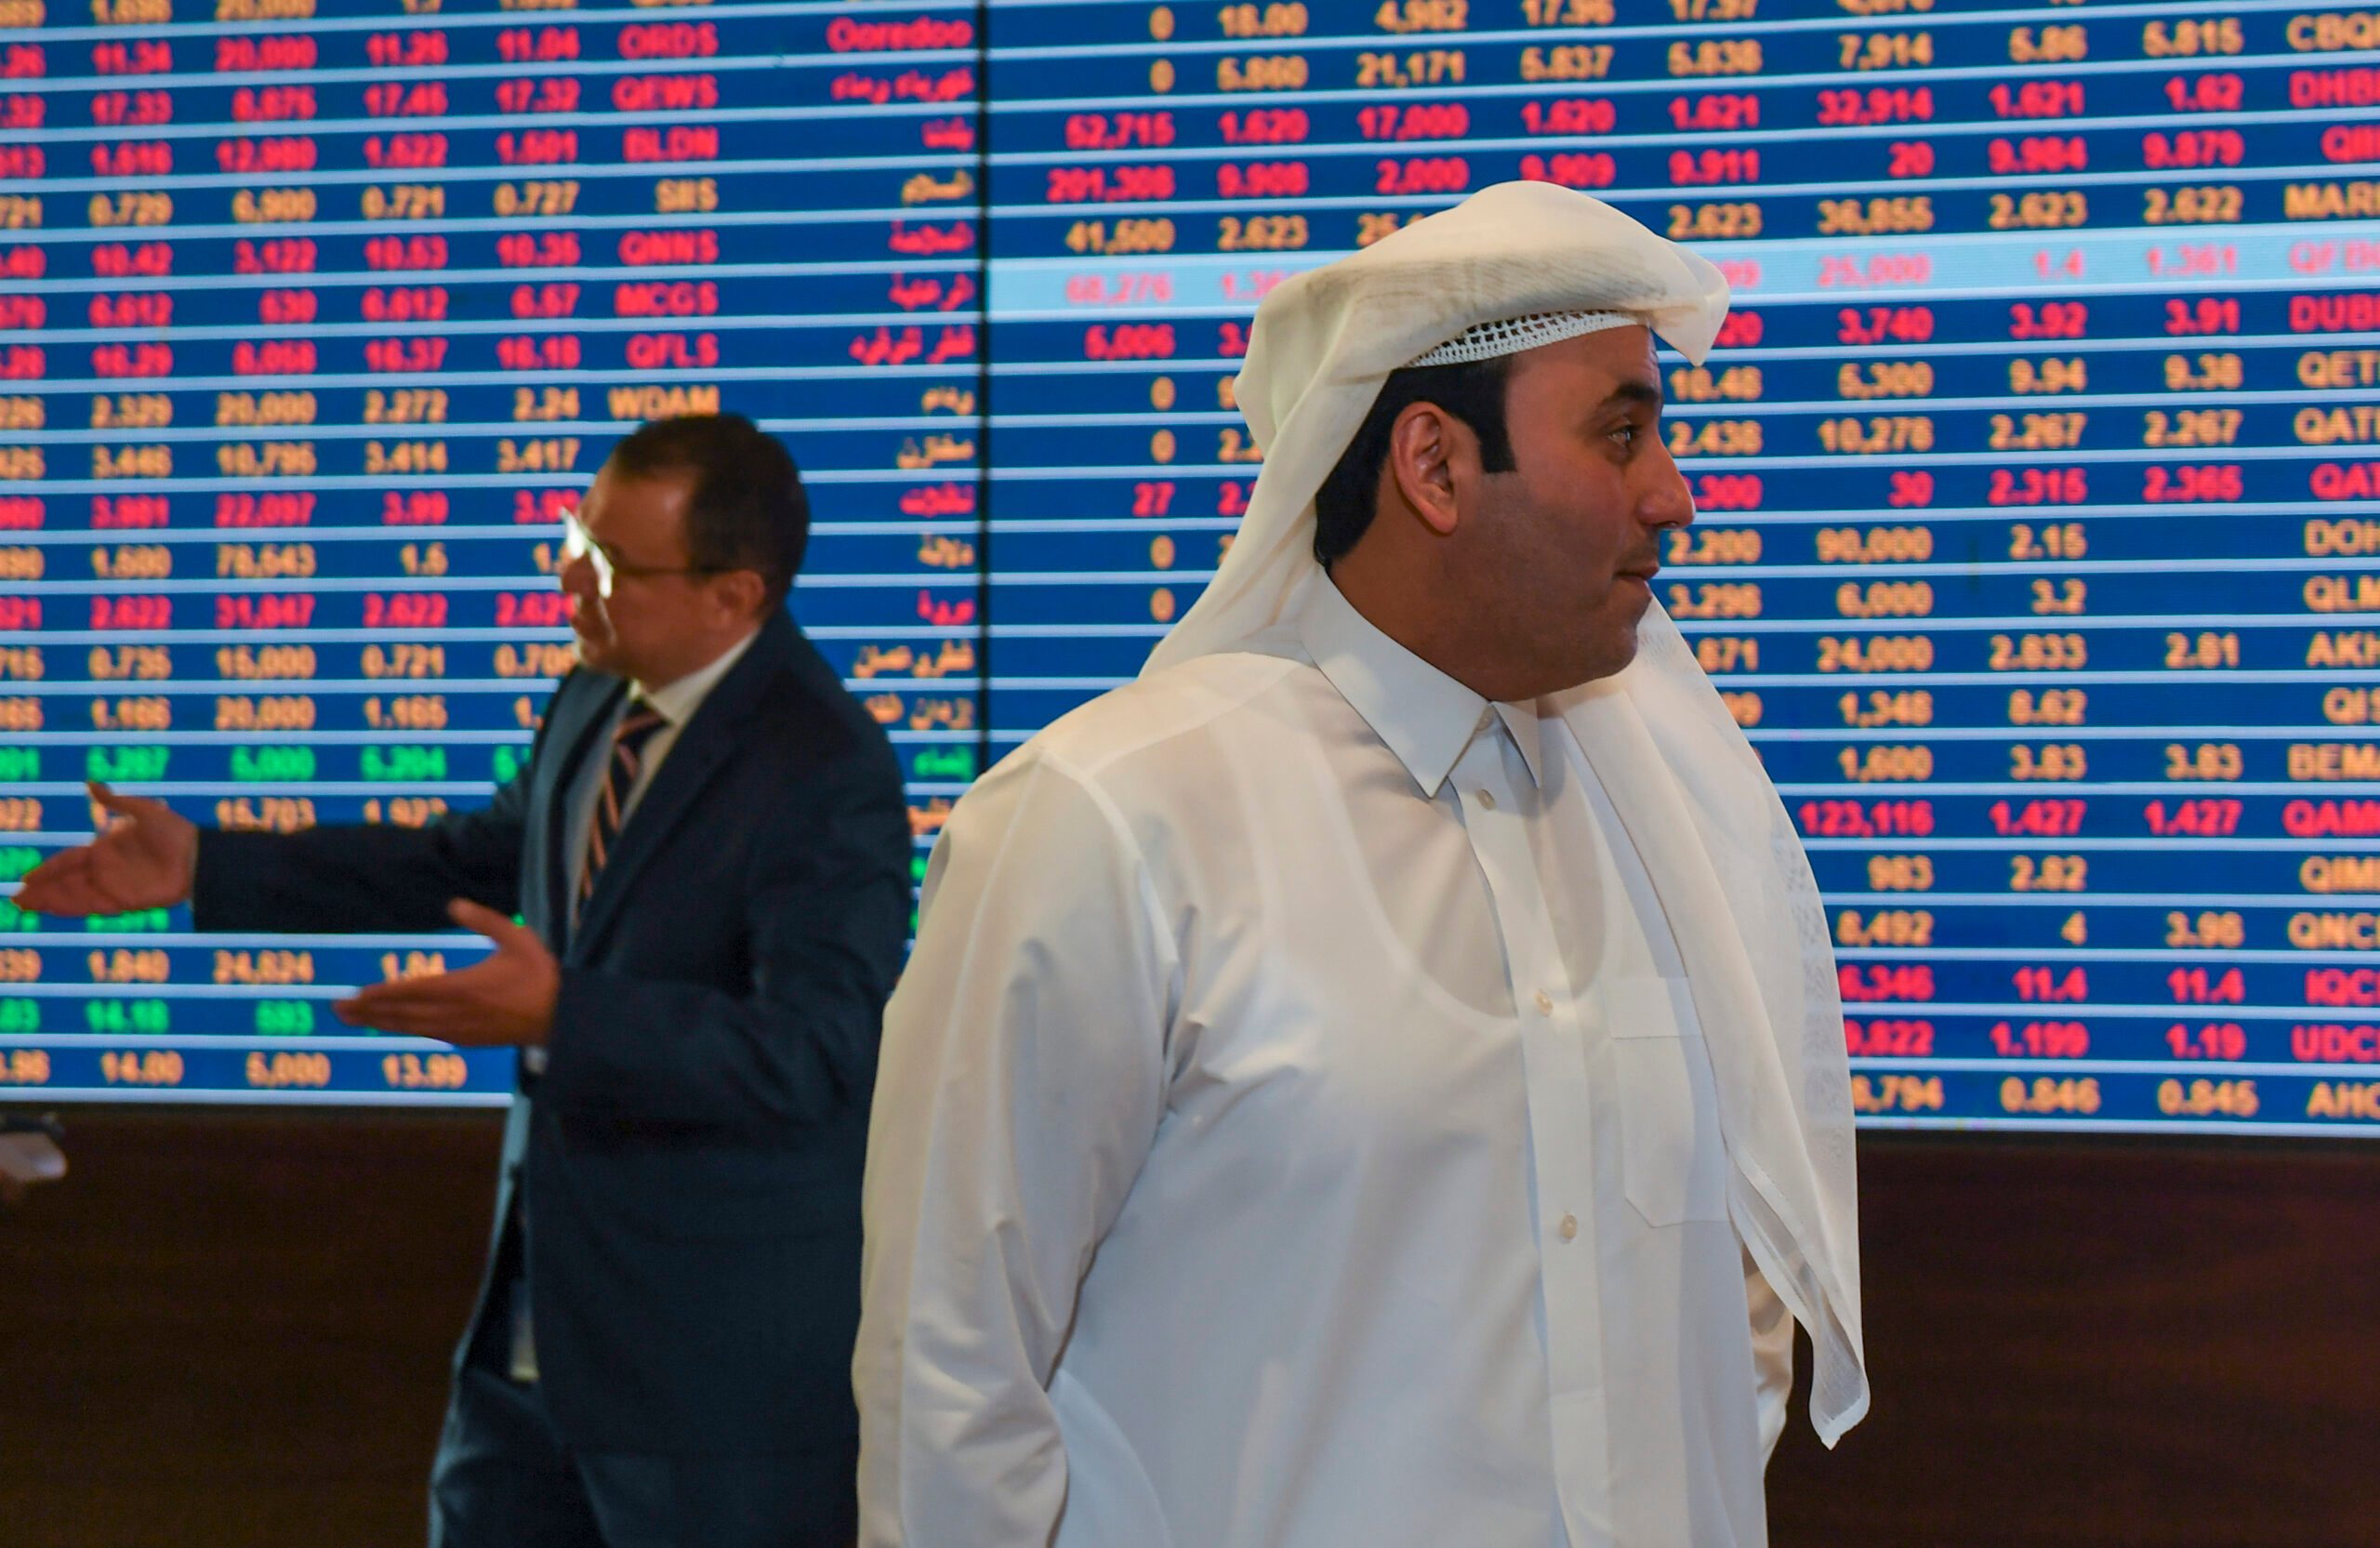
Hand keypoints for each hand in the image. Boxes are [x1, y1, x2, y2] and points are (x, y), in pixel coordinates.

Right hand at [13, 782, 197, 916]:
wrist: (199, 856)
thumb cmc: (176, 832)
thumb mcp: (145, 810)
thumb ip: (115, 802)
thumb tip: (90, 783)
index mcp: (106, 849)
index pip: (68, 861)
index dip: (48, 870)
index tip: (26, 878)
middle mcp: (106, 871)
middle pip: (66, 882)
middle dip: (42, 891)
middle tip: (15, 900)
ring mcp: (114, 887)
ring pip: (74, 896)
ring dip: (51, 900)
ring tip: (26, 905)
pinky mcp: (126, 901)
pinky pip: (92, 905)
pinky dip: (71, 906)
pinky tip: (52, 908)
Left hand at [334, 899, 560, 1045]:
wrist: (561, 1016)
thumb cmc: (539, 974)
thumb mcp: (516, 938)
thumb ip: (484, 919)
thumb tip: (453, 902)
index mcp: (463, 986)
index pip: (410, 991)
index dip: (380, 994)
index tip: (354, 994)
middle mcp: (455, 1012)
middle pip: (402, 1013)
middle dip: (368, 1011)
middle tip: (337, 1010)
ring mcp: (460, 1029)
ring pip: (411, 1027)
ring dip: (381, 1022)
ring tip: (354, 1019)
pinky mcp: (468, 1040)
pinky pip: (428, 1035)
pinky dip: (406, 1030)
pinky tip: (396, 1027)